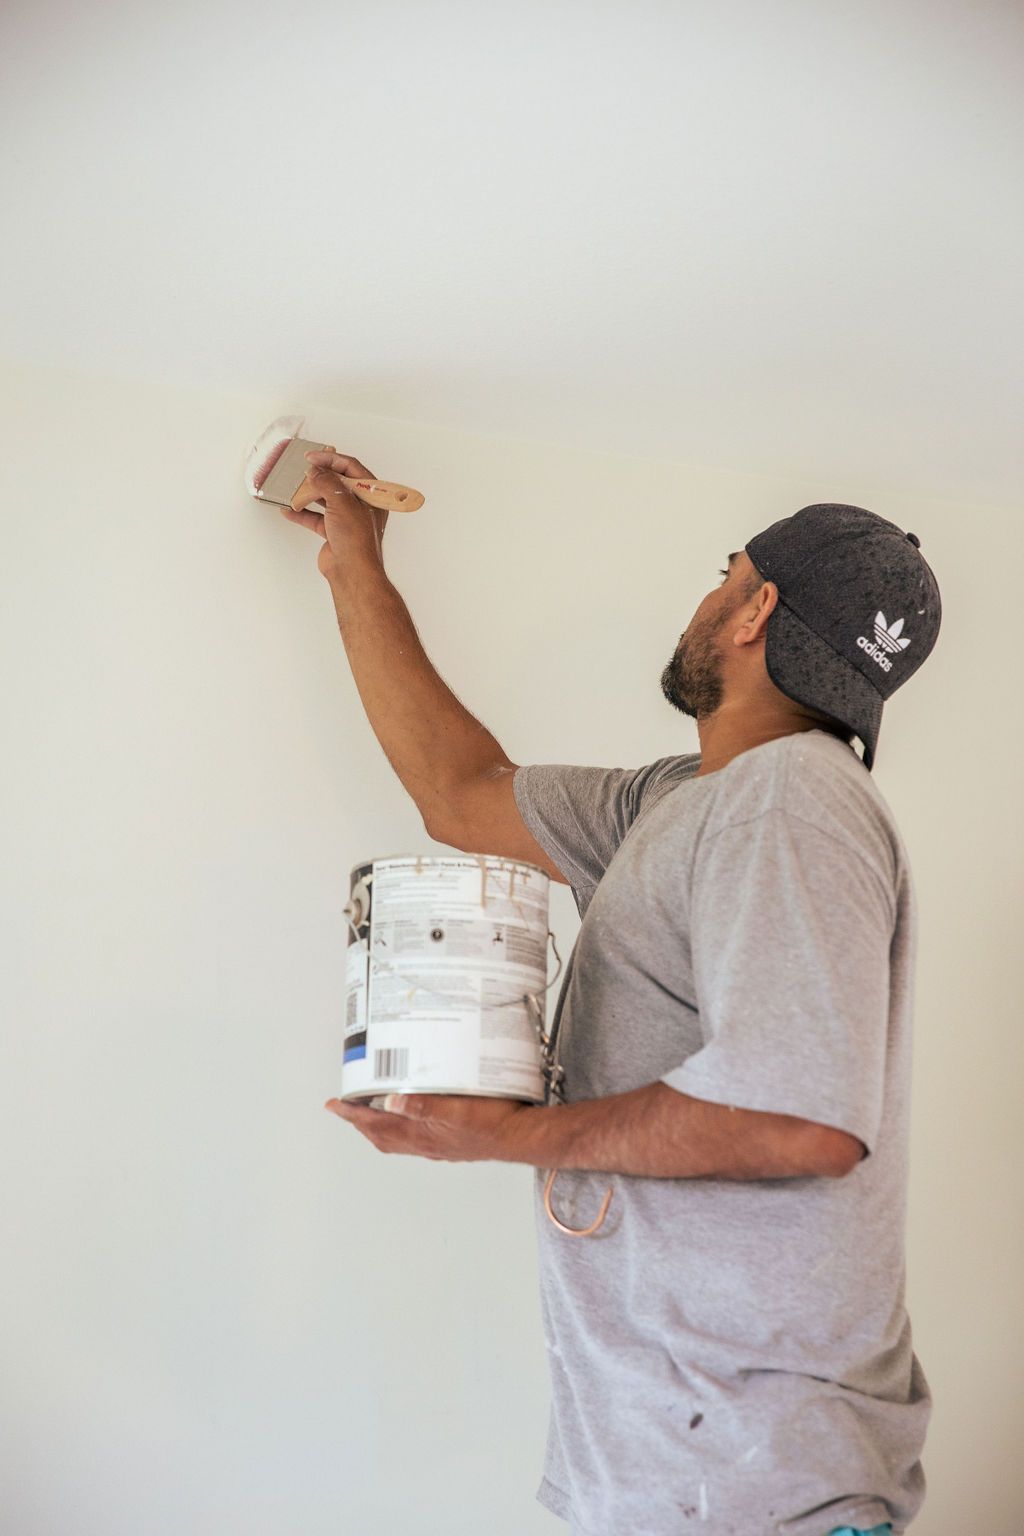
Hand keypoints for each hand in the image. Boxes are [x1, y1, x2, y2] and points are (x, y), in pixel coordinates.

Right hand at [277, 447, 388, 572]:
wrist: (351, 571)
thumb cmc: (357, 540)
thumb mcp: (342, 502)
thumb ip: (327, 482)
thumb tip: (315, 472)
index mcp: (371, 495)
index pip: (352, 468)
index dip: (332, 459)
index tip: (313, 457)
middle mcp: (362, 506)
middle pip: (338, 483)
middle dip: (319, 477)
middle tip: (304, 471)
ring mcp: (348, 520)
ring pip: (326, 500)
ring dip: (309, 494)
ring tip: (294, 488)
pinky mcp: (335, 533)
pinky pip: (317, 519)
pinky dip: (303, 514)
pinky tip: (289, 510)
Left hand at [324, 1092, 534, 1162]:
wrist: (519, 1137)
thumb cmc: (492, 1124)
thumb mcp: (456, 1108)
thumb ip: (422, 1105)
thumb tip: (390, 1101)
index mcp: (421, 1135)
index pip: (376, 1125)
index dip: (352, 1115)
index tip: (334, 1106)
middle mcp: (424, 1143)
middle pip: (380, 1135)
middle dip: (360, 1121)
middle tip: (346, 1108)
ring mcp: (436, 1145)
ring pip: (396, 1138)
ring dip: (378, 1125)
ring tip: (370, 1111)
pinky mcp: (448, 1142)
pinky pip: (413, 1137)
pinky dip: (400, 1127)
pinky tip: (408, 1116)